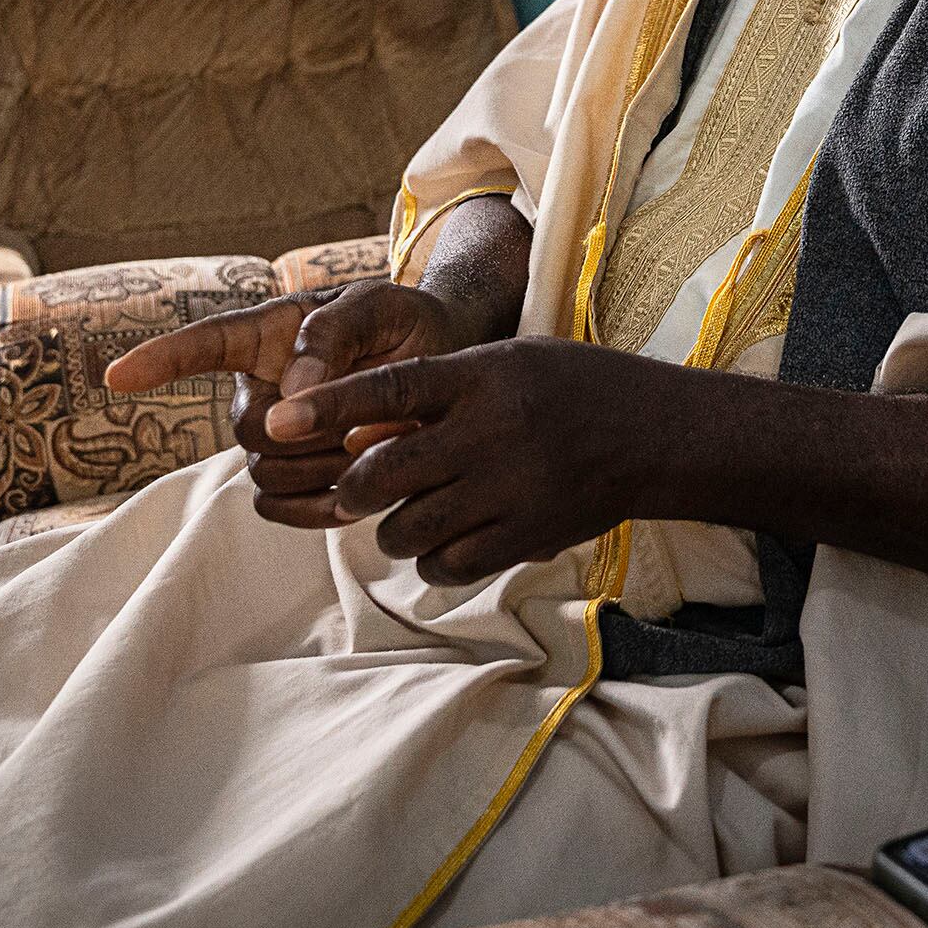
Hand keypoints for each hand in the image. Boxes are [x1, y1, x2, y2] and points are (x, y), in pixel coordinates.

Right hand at [104, 279, 482, 525]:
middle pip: (249, 431)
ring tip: (376, 444)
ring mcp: (277, 438)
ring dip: (323, 469)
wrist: (443, 368)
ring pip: (265, 474)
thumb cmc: (404, 324)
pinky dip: (320, 508)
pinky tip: (359, 492)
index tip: (116, 378)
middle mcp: (261, 388)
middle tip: (369, 418)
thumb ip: (332, 334)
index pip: (203, 345)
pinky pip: (281, 510)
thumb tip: (290, 392)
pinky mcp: (299, 482)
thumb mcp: (379, 306)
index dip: (160, 360)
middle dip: (309, 433)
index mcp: (269, 335)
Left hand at [260, 337, 675, 584]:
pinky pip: (448, 566)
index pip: (387, 389)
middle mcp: (492, 433)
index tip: (274, 421)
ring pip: (407, 529)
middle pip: (383, 473)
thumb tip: (358, 431)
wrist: (654, 435)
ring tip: (410, 514)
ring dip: (392, 527)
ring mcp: (510, 490)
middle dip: (353, 488)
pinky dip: (433, 560)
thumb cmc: (569, 388)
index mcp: (483, 377)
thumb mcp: (506, 362)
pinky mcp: (526, 537)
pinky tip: (448, 540)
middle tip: (352, 489)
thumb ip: (439, 391)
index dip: (325, 406)